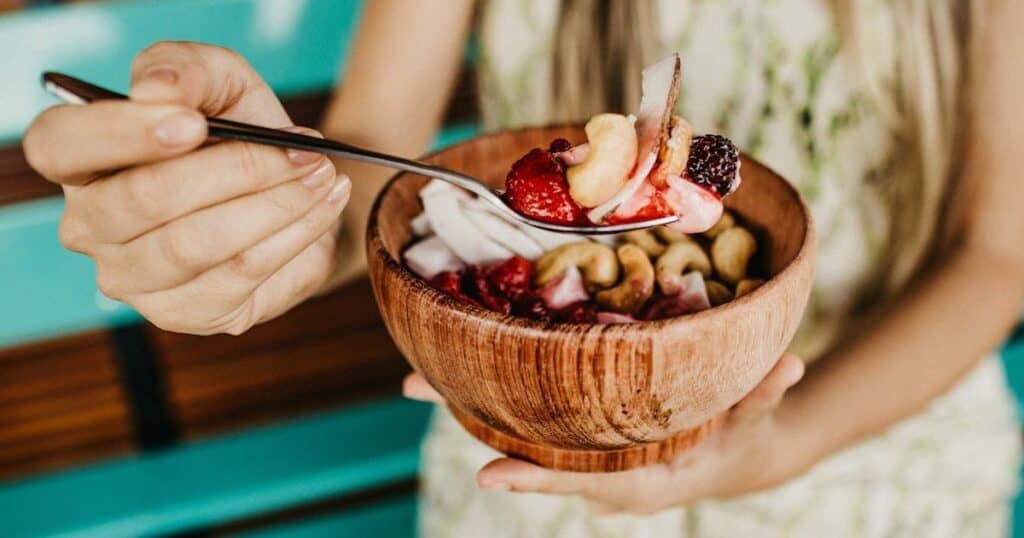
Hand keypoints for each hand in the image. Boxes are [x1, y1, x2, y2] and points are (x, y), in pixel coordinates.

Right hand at [24, 41, 350, 334]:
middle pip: (145, 199)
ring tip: (322, 175)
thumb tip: (158, 92)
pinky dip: (294, 235)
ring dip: (276, 204)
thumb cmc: (239, 130)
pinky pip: (241, 275)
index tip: (195, 123)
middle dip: (239, 169)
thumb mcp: (220, 80)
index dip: (123, 133)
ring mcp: (133, 279)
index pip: (61, 145)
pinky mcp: (186, 313)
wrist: (294, 186)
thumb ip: (186, 69)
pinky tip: (323, 206)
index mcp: (78, 159)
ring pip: (198, 243)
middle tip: (304, 151)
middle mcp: (89, 226)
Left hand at [404, 353, 810, 514]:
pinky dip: (493, 390)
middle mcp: (598, 469)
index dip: (537, 479)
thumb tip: (788, 365)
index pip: (580, 481)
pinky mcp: (578, 430)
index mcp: (637, 480)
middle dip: (469, 419)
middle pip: (525, 448)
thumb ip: (765, 396)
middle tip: (412, 386)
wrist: (734, 456)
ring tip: (413, 373)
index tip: (487, 475)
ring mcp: (583, 450)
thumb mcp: (756, 422)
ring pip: (516, 428)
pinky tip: (458, 360)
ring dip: (465, 399)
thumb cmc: (743, 441)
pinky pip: (529, 413)